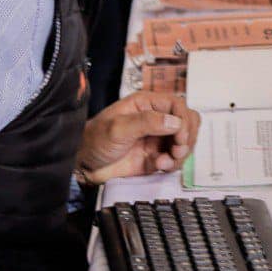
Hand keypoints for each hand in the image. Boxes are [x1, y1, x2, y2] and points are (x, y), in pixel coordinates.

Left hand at [77, 92, 201, 184]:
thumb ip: (147, 122)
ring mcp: (158, 138)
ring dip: (181, 153)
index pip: (178, 105)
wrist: (84, 166)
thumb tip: (176, 122)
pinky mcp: (158, 156)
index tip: (180, 137)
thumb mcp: (118, 127)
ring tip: (165, 162)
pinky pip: (176, 158)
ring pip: (185, 141)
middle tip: (177, 151)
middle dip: (187, 137)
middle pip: (187, 122)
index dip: (184, 120)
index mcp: (147, 104)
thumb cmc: (95, 140)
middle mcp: (156, 119)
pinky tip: (160, 166)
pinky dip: (173, 163)